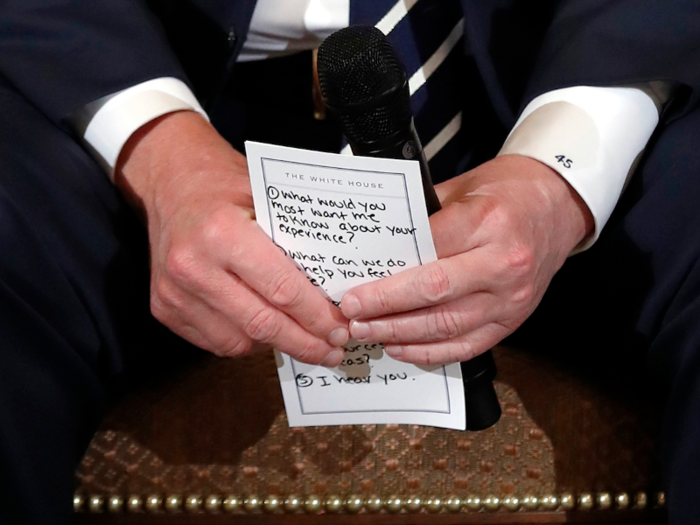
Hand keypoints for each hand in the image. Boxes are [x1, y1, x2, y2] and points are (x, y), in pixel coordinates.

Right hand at [115, 111, 348, 364]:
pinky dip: (245, 341)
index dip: (316, 316)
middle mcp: (193, 266)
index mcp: (222, 232)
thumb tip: (340, 286)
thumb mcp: (266, 197)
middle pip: (262, 323)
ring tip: (303, 340)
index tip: (340, 329)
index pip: (282, 289)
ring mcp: (174, 292)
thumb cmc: (223, 185)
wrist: (169, 181)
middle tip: (332, 350)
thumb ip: (297, 239)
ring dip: (276, 345)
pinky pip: (215, 342)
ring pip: (239, 341)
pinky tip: (265, 330)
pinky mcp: (164, 308)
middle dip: (304, 343)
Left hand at [341, 155, 592, 364]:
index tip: (355, 286)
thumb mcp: (462, 189)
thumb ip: (422, 218)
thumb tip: (376, 247)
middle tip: (352, 314)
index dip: (386, 276)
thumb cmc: (507, 193)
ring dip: (401, 333)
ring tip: (368, 332)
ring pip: (447, 325)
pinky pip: (466, 345)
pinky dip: (430, 352)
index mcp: (488, 222)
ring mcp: (511, 298)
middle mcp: (503, 264)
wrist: (558, 206)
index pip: (426, 252)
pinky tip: (401, 347)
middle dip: (385, 307)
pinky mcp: (512, 320)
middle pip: (433, 293)